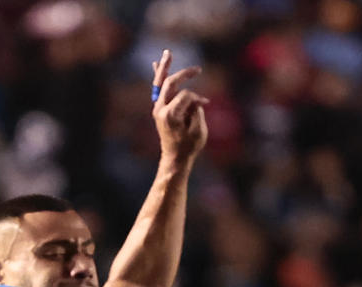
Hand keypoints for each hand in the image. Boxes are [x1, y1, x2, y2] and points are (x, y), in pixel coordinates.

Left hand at [151, 49, 208, 163]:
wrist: (175, 158)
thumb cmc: (189, 146)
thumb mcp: (199, 130)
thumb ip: (198, 111)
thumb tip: (196, 100)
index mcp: (170, 115)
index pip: (186, 95)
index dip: (197, 99)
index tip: (204, 106)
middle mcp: (160, 109)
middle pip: (170, 83)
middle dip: (184, 74)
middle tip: (198, 69)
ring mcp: (158, 108)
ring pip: (160, 82)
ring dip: (164, 67)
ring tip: (167, 52)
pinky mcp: (159, 109)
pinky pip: (157, 88)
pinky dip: (158, 76)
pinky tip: (157, 64)